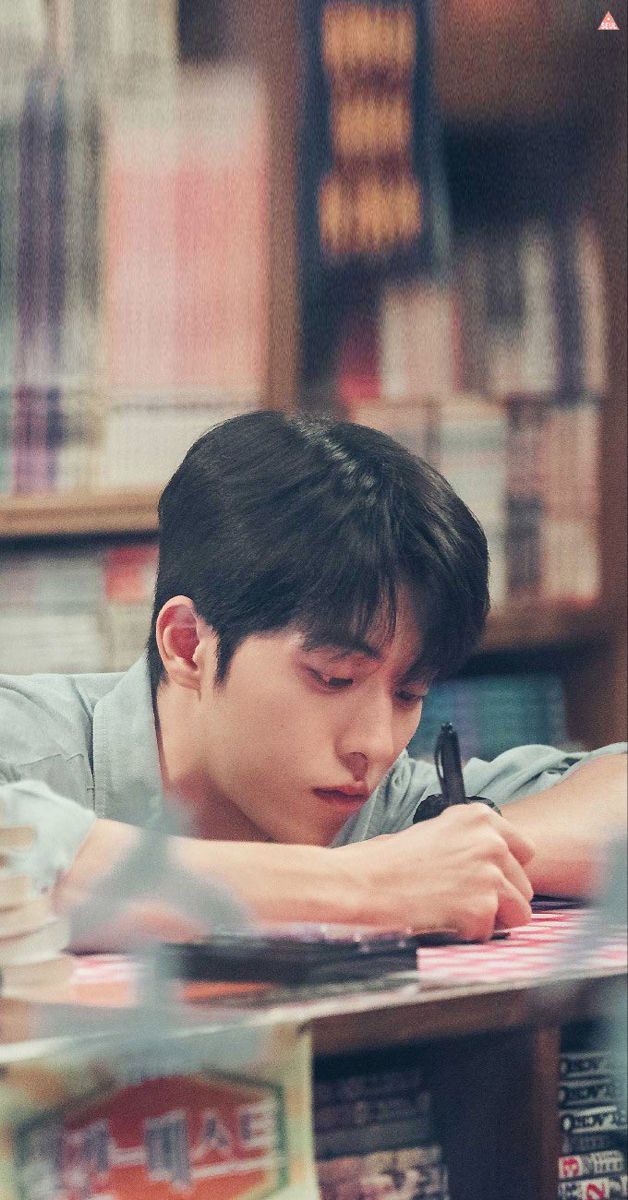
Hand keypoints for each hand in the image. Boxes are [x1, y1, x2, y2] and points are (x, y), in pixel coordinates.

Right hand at [343, 803, 535, 940]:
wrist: (362, 883)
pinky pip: (490, 934)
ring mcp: (489, 874)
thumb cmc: (387, 861)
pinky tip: (441, 920)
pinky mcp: (481, 907)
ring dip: (489, 919)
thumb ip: (471, 844)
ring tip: (452, 912)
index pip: (524, 851)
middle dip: (499, 900)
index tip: (483, 878)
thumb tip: (495, 867)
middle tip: (460, 901)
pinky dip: (467, 934)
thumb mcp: (436, 833)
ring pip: (518, 913)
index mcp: (479, 818)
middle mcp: (491, 841)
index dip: (505, 871)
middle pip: (524, 886)